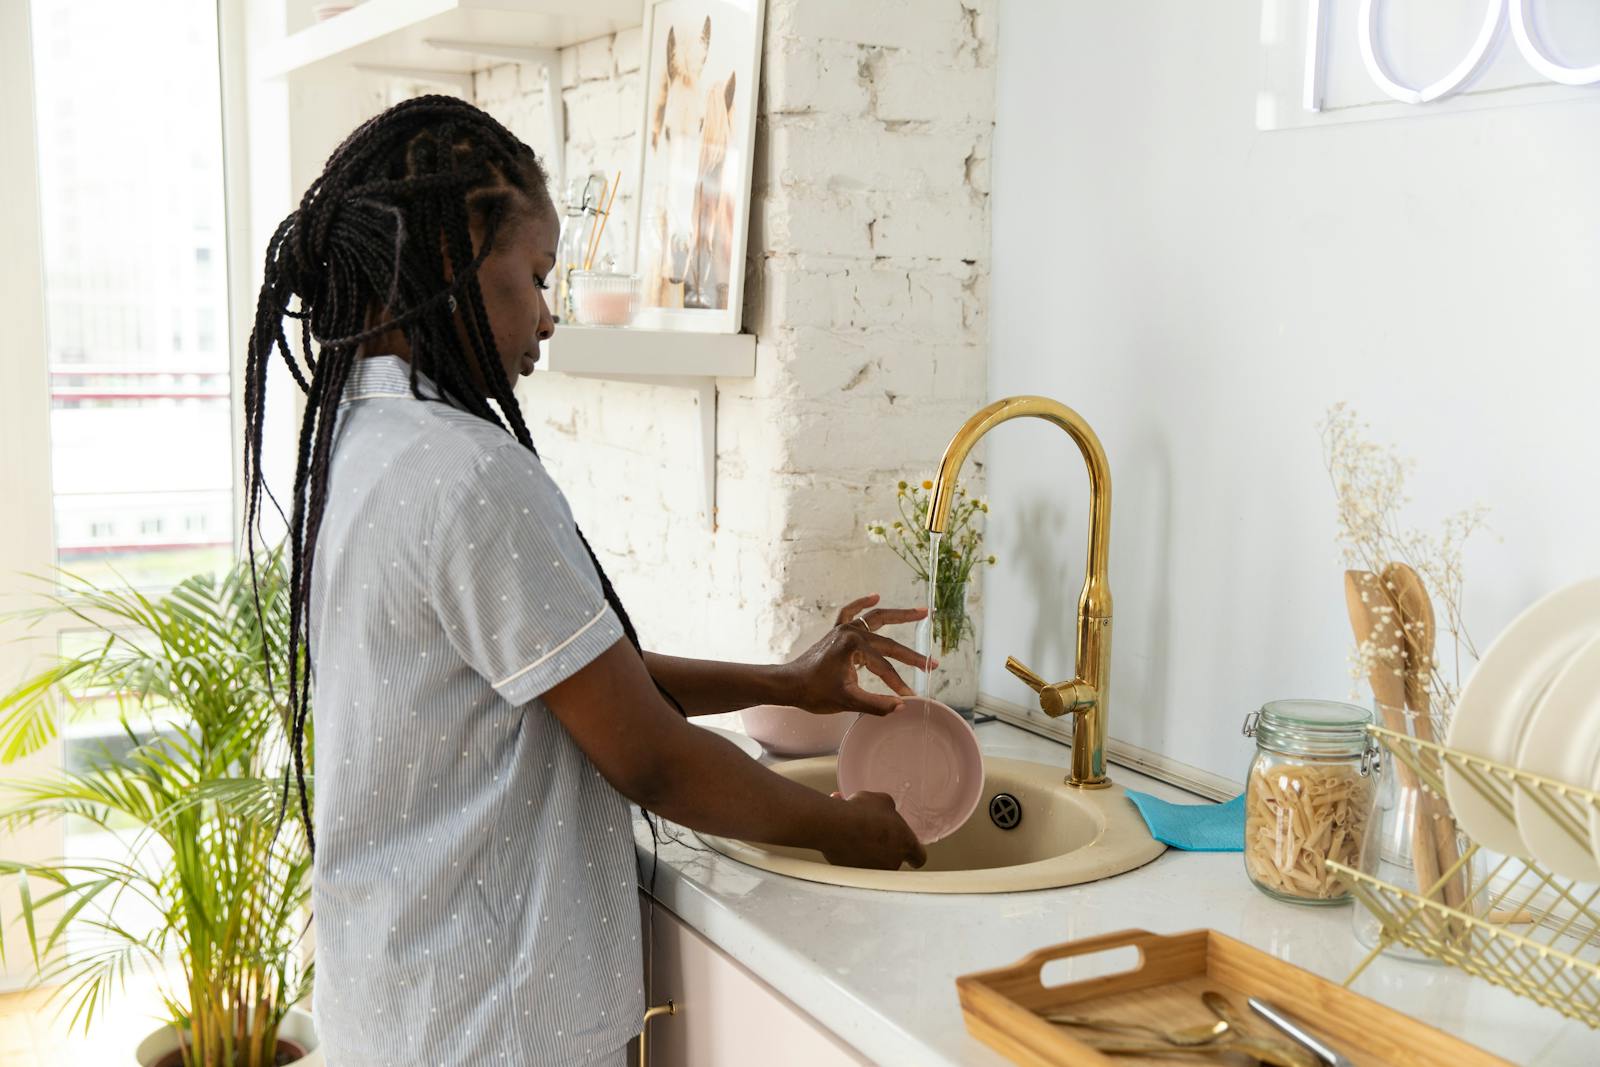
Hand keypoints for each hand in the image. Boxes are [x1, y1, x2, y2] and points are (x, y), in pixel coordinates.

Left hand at [782, 594, 935, 716]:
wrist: (788, 685)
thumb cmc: (814, 693)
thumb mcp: (846, 702)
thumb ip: (875, 704)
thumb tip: (901, 706)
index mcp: (853, 645)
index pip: (884, 667)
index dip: (898, 685)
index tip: (910, 698)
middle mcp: (850, 632)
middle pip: (888, 643)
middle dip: (912, 656)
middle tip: (933, 664)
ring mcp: (843, 629)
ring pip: (877, 619)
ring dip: (900, 615)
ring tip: (923, 612)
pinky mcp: (837, 632)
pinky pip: (851, 612)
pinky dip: (862, 604)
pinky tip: (875, 596)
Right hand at [821, 791, 927, 869]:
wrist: (836, 826)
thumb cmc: (863, 812)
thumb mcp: (883, 800)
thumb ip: (890, 810)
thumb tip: (886, 812)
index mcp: (906, 843)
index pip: (919, 857)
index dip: (914, 854)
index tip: (911, 856)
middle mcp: (892, 862)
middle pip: (892, 856)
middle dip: (882, 845)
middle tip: (871, 829)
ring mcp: (873, 871)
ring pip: (871, 857)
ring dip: (864, 844)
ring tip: (851, 826)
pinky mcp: (853, 874)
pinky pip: (853, 860)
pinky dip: (848, 849)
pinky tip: (840, 831)